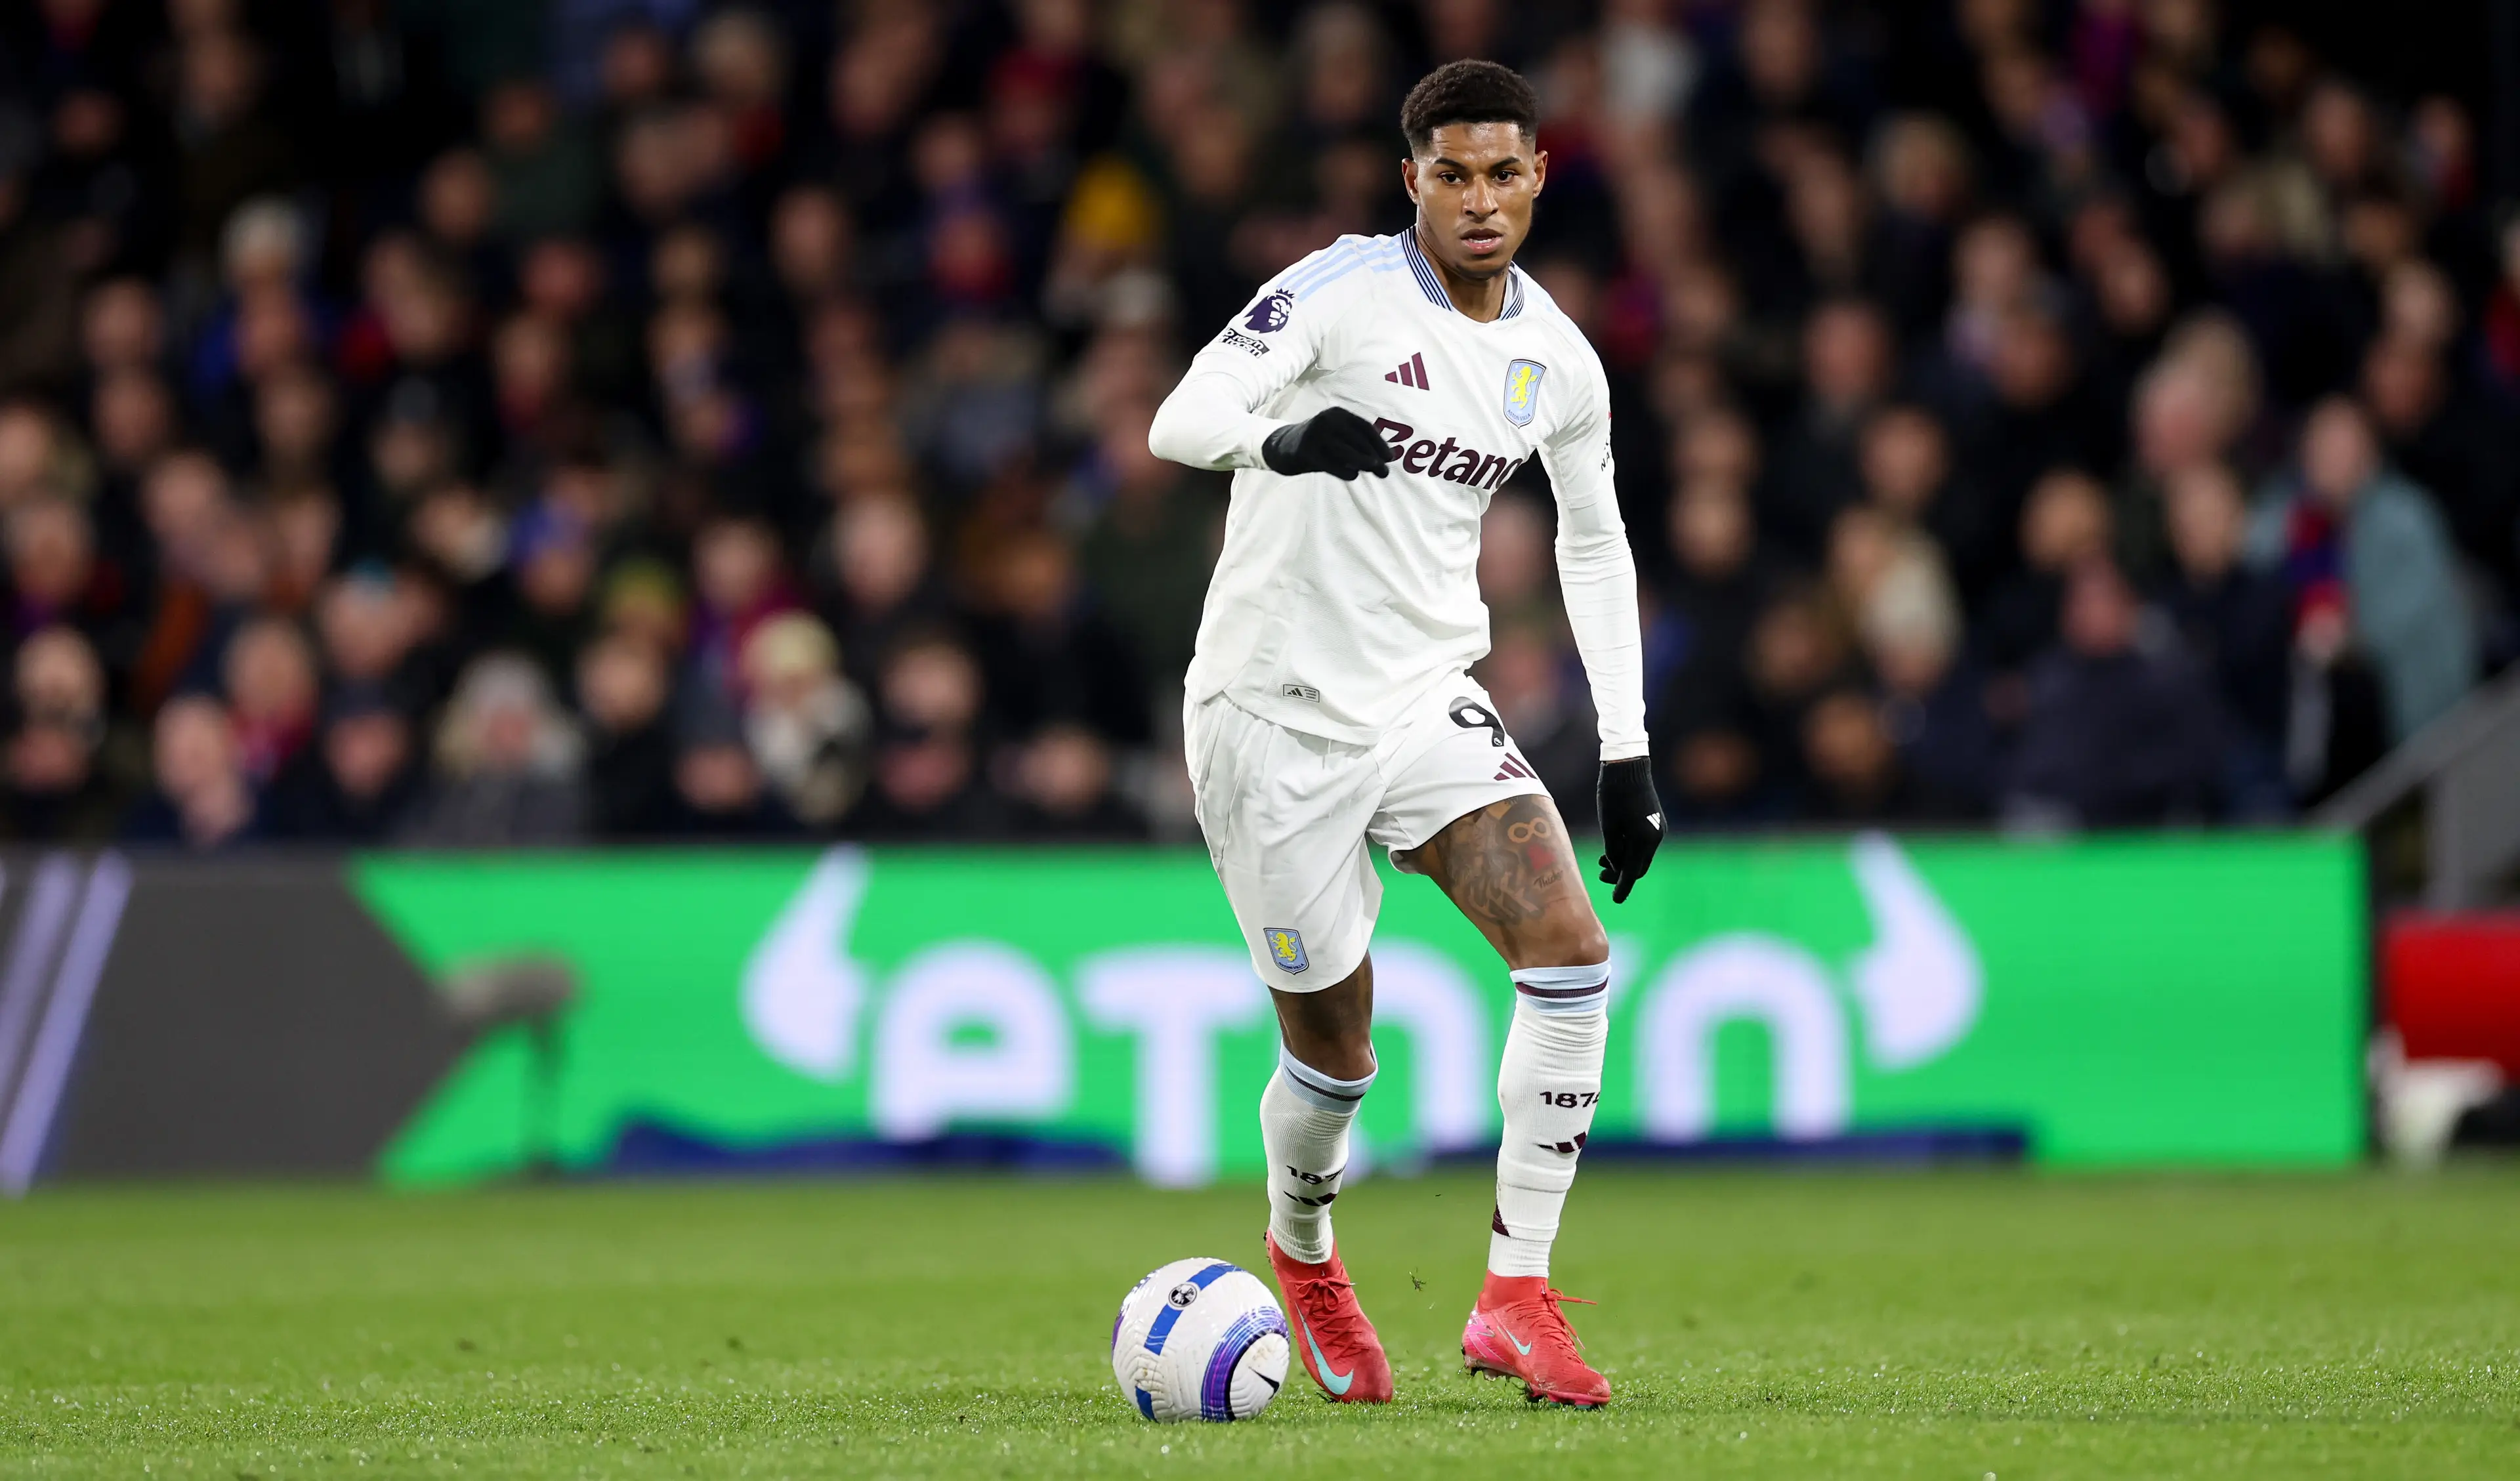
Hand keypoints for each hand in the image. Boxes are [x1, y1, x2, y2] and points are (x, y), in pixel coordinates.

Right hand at [1260, 407, 1392, 479]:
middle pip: (1358, 439)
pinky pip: (1330, 463)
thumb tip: (1384, 462)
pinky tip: (1353, 475)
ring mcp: (1315, 434)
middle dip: (1375, 456)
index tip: (1390, 458)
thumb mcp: (1338, 440)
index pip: (1365, 427)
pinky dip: (1344, 470)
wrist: (1282, 447)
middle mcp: (1327, 419)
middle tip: (1385, 472)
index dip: (1379, 443)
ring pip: (1346, 450)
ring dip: (1364, 462)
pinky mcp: (1306, 450)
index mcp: (1337, 413)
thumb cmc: (1318, 446)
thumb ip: (1357, 447)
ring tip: (1376, 472)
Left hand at [1595, 756, 1662, 903]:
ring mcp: (1658, 829)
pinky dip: (1630, 849)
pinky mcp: (1655, 822)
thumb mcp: (1608, 826)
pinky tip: (1613, 847)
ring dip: (1623, 860)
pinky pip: (1643, 843)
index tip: (1615, 900)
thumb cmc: (1612, 795)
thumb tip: (1616, 866)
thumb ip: (1612, 851)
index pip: (1632, 872)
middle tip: (1600, 875)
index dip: (1622, 887)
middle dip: (1620, 873)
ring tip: (1601, 860)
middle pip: (1639, 866)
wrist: (1628, 767)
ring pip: (1641, 855)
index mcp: (1643, 840)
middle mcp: (1655, 837)